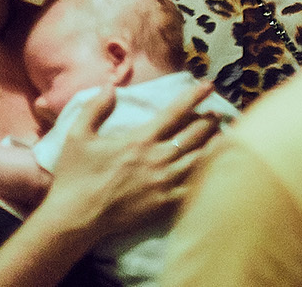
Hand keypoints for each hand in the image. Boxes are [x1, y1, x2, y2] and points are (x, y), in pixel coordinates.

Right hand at [39, 81, 218, 243]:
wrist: (78, 216)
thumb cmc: (76, 174)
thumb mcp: (78, 134)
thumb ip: (96, 108)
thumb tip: (111, 87)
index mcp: (140, 140)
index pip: (175, 113)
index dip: (194, 97)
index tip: (208, 85)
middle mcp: (158, 159)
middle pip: (194, 136)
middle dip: (209, 121)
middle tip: (219, 112)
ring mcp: (165, 183)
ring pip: (200, 161)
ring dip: (214, 146)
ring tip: (225, 136)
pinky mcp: (166, 204)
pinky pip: (194, 187)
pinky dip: (208, 174)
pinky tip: (214, 169)